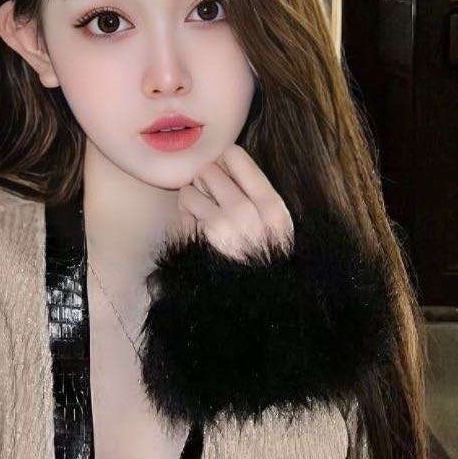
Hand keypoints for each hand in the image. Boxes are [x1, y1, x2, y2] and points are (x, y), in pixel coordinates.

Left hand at [175, 144, 293, 261]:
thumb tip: (225, 162)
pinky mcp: (197, 242)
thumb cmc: (264, 259)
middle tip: (213, 201)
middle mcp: (246, 211)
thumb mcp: (277, 226)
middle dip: (205, 184)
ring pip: (188, 191)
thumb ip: (258, 194)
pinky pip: (179, 215)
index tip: (225, 176)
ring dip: (191, 202)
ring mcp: (220, 227)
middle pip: (208, 170)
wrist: (255, 302)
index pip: (234, 155)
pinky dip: (184, 222)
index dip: (224, 162)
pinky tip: (197, 235)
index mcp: (270, 205)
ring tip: (203, 218)